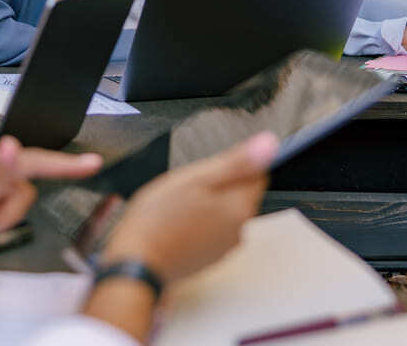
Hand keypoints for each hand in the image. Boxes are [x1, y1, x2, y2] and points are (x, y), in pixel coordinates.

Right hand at [99, 131, 278, 283]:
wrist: (136, 262)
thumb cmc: (159, 219)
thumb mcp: (196, 178)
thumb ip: (236, 162)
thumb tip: (270, 145)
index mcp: (240, 207)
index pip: (257, 174)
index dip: (232, 164)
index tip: (207, 169)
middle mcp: (239, 231)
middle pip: (238, 194)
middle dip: (216, 185)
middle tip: (185, 187)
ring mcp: (223, 248)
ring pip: (222, 212)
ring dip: (205, 204)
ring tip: (176, 206)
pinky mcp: (207, 258)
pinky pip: (209, 231)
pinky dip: (196, 224)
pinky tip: (174, 223)